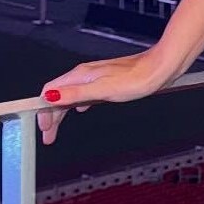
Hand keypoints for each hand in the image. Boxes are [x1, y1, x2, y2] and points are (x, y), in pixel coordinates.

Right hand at [37, 49, 174, 145]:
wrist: (160, 68)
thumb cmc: (137, 78)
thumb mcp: (102, 90)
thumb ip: (75, 94)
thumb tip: (50, 96)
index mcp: (81, 76)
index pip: (50, 91)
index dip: (43, 110)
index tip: (43, 127)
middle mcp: (86, 75)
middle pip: (58, 95)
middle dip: (50, 115)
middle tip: (48, 135)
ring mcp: (96, 77)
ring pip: (71, 95)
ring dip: (62, 111)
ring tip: (58, 126)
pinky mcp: (107, 81)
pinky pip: (84, 94)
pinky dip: (77, 104)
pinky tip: (82, 109)